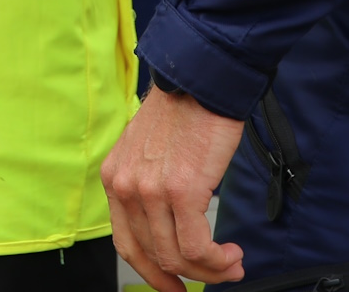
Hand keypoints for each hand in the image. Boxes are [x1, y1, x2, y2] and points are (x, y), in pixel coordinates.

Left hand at [102, 85, 247, 289]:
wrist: (203, 78)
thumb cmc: (185, 109)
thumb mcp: (150, 148)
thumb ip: (150, 184)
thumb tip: (172, 224)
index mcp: (116, 177)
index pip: (127, 243)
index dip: (152, 273)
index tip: (174, 287)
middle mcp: (127, 187)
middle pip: (153, 255)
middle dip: (188, 276)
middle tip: (217, 275)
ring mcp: (152, 191)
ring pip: (177, 257)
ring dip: (209, 269)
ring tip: (232, 264)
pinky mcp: (182, 191)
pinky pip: (196, 247)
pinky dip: (216, 260)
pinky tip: (231, 254)